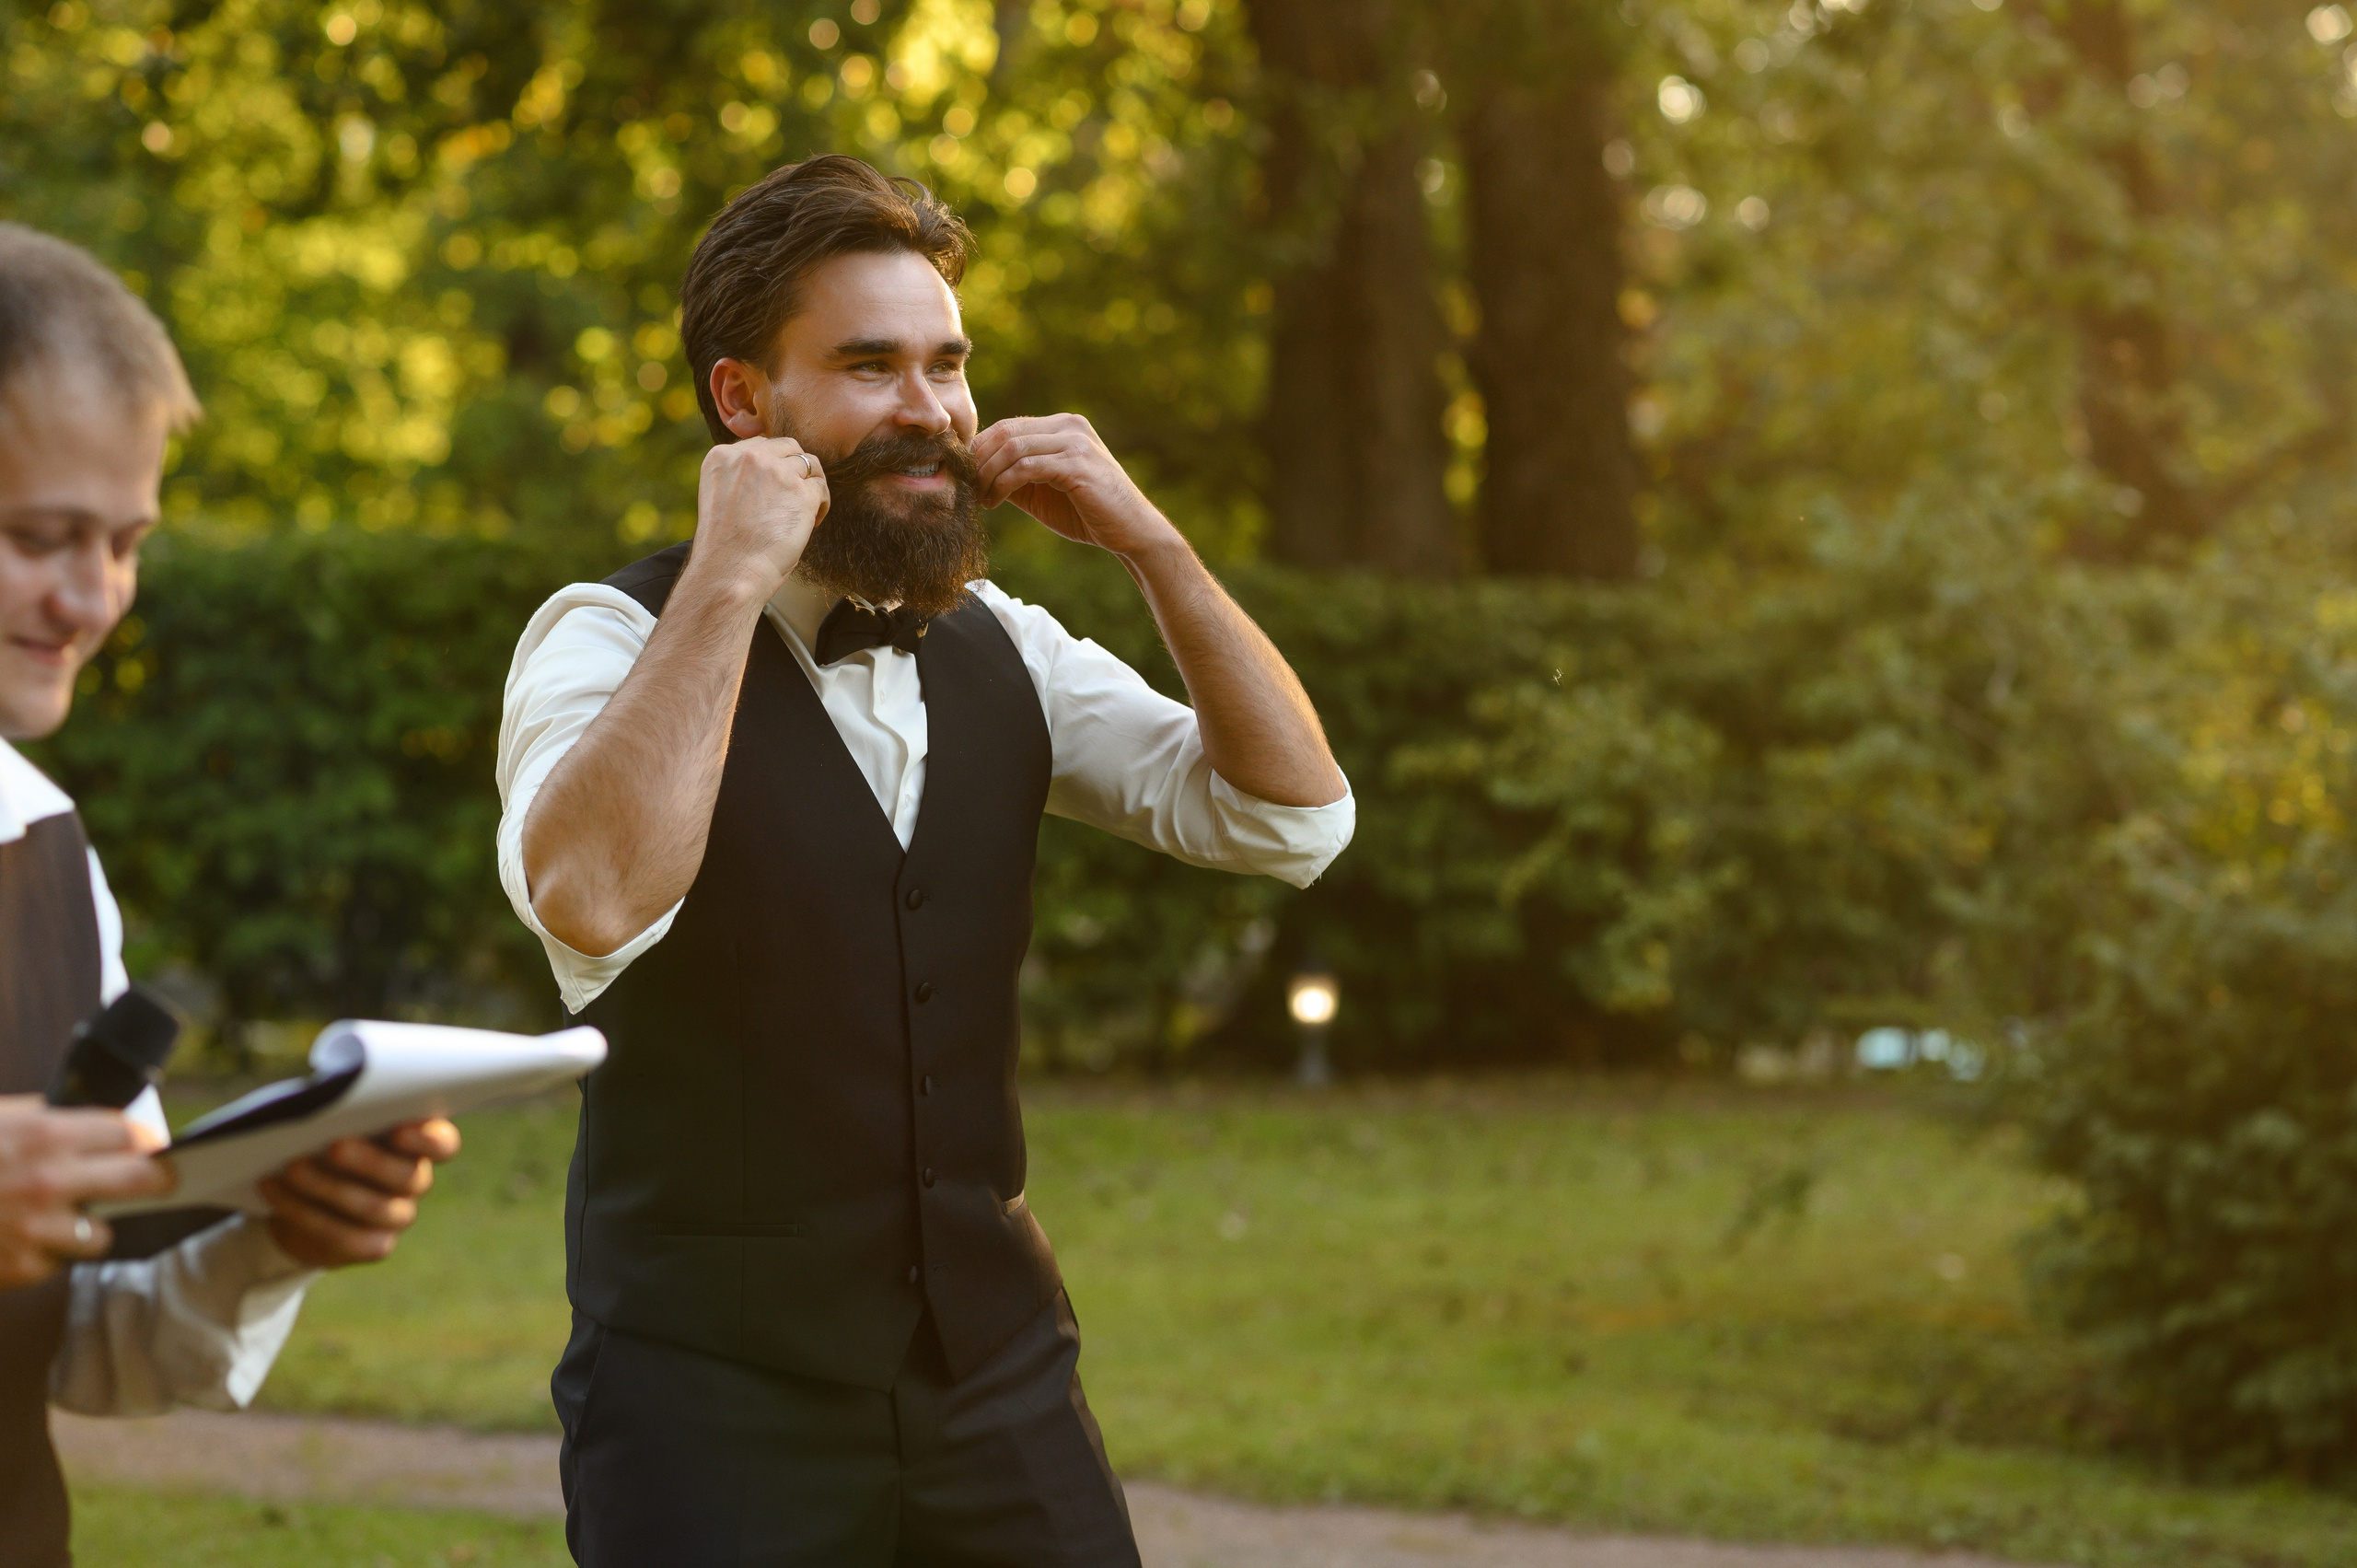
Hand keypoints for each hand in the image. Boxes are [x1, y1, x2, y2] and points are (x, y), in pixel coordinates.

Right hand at [0, 1095, 174, 1288]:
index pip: (129, 1131)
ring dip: (86, 1228)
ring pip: (101, 1235)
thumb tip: (94, 1118)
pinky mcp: (19, 1268)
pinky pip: (53, 1265)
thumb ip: (42, 1118)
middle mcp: (50, 1180)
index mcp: (44, 1133)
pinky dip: (40, 1256)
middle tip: (158, 1180)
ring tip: (58, 1218)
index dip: (138, 1137)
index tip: (142, 1143)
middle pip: (146, 1180)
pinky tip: (14, 1241)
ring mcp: (37, 1228)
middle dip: (156, 1179)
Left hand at [258, 1117, 459, 1268]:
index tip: (398, 1129)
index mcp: (419, 1142)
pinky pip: (344, 1237)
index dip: (427, 1140)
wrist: (302, 1193)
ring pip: (374, 1210)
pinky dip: (303, 1212)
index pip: (443, 1144)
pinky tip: (274, 1189)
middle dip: (369, 1163)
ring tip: (291, 1168)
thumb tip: (328, 1102)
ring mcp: (398, 1216)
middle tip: (333, 1147)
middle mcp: (416, 1180)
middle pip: (409, 1178)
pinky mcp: (373, 1246)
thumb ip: (346, 1110)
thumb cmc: (323, 1137)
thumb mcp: (338, 1117)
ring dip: (328, 1187)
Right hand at [687, 436, 831, 600]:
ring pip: (809, 464)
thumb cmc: (725, 546)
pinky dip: (821, 505)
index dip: (773, 465)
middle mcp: (749, 456)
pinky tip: (810, 523)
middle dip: (794, 470)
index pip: (760, 444)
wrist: (729, 571)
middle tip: (793, 498)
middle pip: (788, 447)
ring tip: (804, 511)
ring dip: (810, 485)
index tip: (774, 489)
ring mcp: (777, 472)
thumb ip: (743, 477)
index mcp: (722, 456)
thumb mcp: (722, 497)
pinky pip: (821, 487)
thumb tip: (777, 473)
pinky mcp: (802, 492)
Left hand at [973, 414, 1181, 558]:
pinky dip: (1002, 484)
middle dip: (979, 460)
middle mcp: (1069, 426)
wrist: (1130, 531)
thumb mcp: (1043, 489)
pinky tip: (993, 501)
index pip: (1008, 426)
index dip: (980, 449)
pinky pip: (1025, 468)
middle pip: (1006, 431)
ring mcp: (1074, 443)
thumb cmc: (1087, 512)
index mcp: (1063, 426)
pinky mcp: (1076, 464)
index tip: (966, 476)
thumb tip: (975, 473)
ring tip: (979, 498)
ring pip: (1012, 448)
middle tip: (966, 487)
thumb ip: (1015, 475)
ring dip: (987, 475)